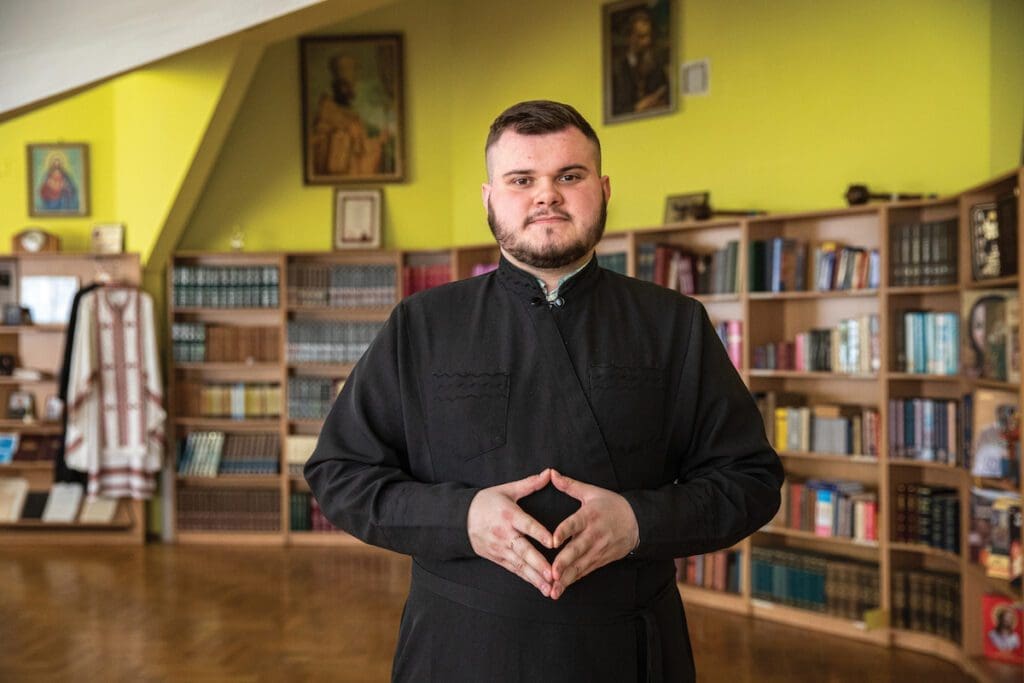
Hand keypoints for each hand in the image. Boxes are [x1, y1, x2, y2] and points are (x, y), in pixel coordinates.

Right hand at [467, 469, 554, 596]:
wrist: (460, 519)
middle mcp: (504, 534)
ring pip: (520, 565)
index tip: (553, 542)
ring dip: (535, 577)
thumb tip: (550, 473)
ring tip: (550, 588)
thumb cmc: (486, 502)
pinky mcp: (497, 558)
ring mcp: (500, 548)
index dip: (540, 533)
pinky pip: (514, 570)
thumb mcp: (507, 490)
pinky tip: (540, 587)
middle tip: (553, 575)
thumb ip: (530, 484)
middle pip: (523, 550)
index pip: (526, 525)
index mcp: (509, 515)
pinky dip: (527, 579)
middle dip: (539, 564)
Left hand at [549, 470, 638, 599]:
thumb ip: (570, 485)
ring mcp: (598, 550)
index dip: (563, 532)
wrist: (638, 522)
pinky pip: (585, 571)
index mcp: (589, 516)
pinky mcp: (601, 560)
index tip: (552, 541)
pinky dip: (573, 580)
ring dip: (567, 578)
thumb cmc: (611, 505)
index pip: (575, 524)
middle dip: (564, 563)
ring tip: (553, 590)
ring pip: (580, 566)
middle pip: (577, 550)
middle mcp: (594, 535)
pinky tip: (561, 588)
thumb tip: (551, 473)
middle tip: (552, 573)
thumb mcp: (592, 492)